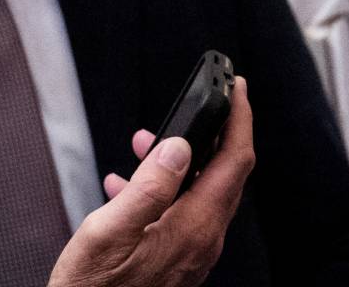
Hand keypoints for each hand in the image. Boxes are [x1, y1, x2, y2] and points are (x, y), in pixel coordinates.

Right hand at [47, 77, 254, 286]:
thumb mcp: (108, 231)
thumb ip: (148, 186)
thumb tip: (179, 147)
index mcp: (193, 228)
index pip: (235, 161)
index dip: (240, 119)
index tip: (239, 88)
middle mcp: (202, 241)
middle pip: (226, 174)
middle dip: (213, 133)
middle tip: (202, 105)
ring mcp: (193, 253)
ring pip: (201, 192)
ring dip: (180, 161)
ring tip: (143, 144)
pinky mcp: (178, 261)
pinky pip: (183, 213)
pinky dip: (164, 190)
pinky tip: (128, 184)